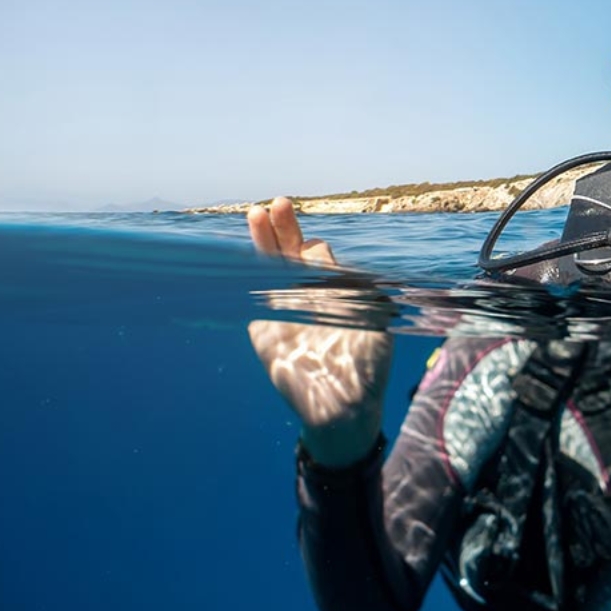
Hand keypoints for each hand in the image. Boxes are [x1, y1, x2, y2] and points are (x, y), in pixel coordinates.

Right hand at [247, 197, 392, 467]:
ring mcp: (284, 307)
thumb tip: (334, 264)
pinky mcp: (264, 327)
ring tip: (257, 213)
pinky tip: (237, 254)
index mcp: (336, 289)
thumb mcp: (373, 322)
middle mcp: (309, 293)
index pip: (320, 256)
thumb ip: (357, 291)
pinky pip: (254, 296)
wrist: (343, 407)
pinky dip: (246, 274)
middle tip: (281, 204)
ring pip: (271, 267)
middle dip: (287, 229)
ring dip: (264, 241)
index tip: (315, 250)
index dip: (316, 250)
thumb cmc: (367, 367)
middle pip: (292, 252)